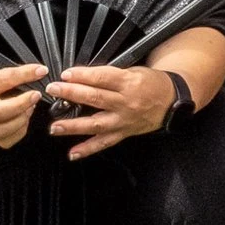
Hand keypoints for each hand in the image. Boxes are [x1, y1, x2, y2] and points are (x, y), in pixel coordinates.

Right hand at [0, 61, 46, 151]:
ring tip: (30, 108)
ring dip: (20, 121)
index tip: (41, 70)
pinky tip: (23, 120)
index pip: (4, 79)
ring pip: (0, 131)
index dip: (25, 74)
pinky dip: (18, 132)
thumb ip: (7, 74)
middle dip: (21, 104)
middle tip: (36, 95)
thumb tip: (34, 72)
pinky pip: (4, 141)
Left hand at [44, 63, 178, 161]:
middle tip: (54, 91)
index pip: (101, 78)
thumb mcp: (133, 71)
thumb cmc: (151, 83)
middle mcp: (125, 103)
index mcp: (128, 83)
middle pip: (95, 98)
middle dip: (71, 94)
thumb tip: (82, 78)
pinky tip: (73, 153)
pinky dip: (87, 149)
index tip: (66, 75)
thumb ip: (109, 76)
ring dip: (73, 126)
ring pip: (96, 124)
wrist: (170, 101)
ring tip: (55, 127)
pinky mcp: (123, 133)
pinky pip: (104, 143)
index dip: (82, 76)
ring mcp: (123, 120)